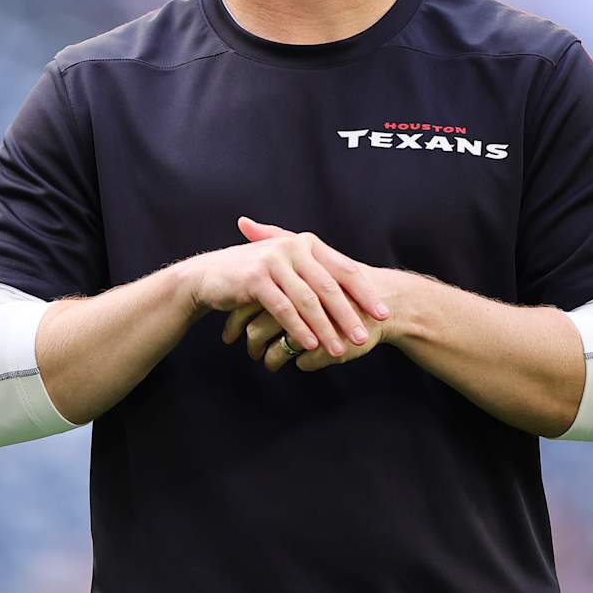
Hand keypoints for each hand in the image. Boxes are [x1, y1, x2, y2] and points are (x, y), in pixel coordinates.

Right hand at [187, 215, 390, 360]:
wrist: (210, 276)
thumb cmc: (256, 276)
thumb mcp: (290, 268)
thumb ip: (318, 274)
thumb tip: (359, 287)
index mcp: (308, 243)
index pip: (344, 269)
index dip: (365, 293)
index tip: (383, 314)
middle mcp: (293, 247)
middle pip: (329, 286)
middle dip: (348, 314)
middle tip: (364, 336)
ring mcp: (273, 261)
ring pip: (307, 299)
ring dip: (325, 327)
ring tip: (339, 348)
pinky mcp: (255, 278)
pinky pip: (282, 307)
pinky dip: (298, 328)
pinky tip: (308, 345)